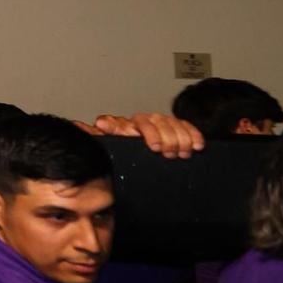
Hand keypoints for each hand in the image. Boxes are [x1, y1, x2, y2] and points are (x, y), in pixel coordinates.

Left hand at [79, 112, 203, 158]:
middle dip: (166, 138)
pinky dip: (193, 135)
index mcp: (127, 126)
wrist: (147, 161)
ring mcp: (161, 122)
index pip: (136, 122)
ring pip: (173, 123)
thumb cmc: (125, 155)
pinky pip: (187, 126)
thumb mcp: (113, 149)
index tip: (154, 147)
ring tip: (182, 153)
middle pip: (158, 122)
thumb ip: (102, 136)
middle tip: (168, 154)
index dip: (147, 133)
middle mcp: (145, 121)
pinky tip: (197, 146)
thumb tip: (85, 125)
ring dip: (180, 138)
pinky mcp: (177, 128)